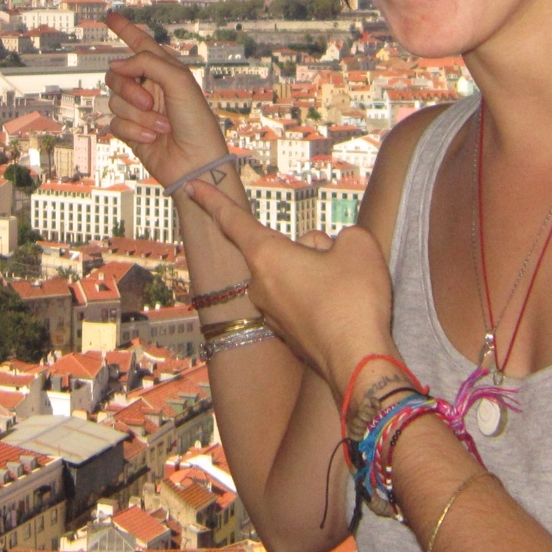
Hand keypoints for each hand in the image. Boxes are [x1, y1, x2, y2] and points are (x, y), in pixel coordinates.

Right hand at [103, 12, 232, 185]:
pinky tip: (152, 140)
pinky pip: (115, 123)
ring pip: (115, 101)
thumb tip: (116, 64)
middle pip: (117, 75)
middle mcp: (150, 87)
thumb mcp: (179, 81)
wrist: (196, 163)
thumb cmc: (196, 122)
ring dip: (138, 116)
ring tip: (161, 128)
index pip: (141, 43)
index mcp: (165, 70)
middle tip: (150, 102)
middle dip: (129, 89)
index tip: (110, 15)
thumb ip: (147, 62)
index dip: (125, 29)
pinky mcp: (131, 131)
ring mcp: (139, 110)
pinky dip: (133, 131)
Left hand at [179, 179, 395, 395]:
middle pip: (284, 249)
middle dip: (312, 251)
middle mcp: (259, 285)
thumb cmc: (354, 302)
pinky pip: (302, 300)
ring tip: (345, 296)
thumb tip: (333, 250)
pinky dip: (321, 301)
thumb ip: (341, 236)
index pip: (233, 219)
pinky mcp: (288, 334)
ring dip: (318, 276)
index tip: (191, 187)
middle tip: (341, 269)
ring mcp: (271, 313)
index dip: (212, 199)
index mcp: (267, 257)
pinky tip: (341, 312)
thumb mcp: (358, 246)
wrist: (359, 364)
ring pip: (295, 275)